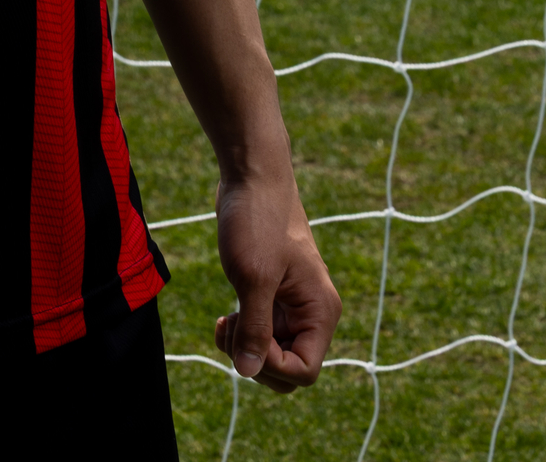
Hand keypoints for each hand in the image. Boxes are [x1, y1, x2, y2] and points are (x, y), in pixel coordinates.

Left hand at [213, 169, 341, 392]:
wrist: (251, 174)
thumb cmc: (257, 220)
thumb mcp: (253, 277)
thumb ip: (255, 329)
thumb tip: (248, 371)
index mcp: (320, 310)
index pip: (305, 370)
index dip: (272, 366)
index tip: (246, 336)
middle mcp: (312, 311)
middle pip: (289, 369)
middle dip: (257, 361)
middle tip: (232, 329)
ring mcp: (292, 304)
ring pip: (272, 352)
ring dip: (246, 347)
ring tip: (225, 322)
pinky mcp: (273, 293)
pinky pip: (262, 332)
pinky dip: (243, 332)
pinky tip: (226, 317)